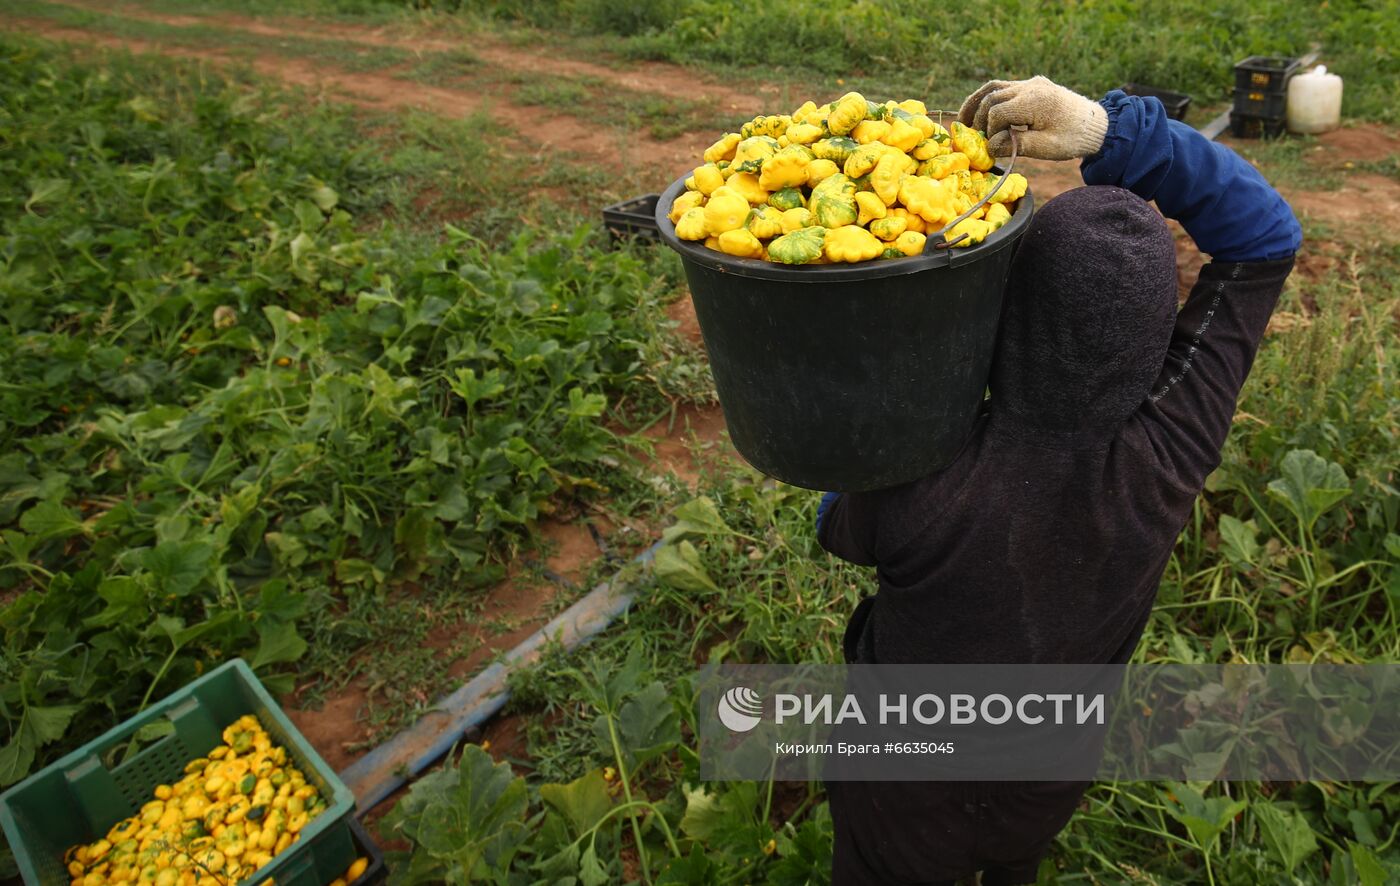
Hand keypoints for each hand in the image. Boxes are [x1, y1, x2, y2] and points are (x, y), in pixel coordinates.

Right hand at [958, 76, 1108, 160]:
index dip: (990, 131)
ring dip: (977, 103)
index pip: (998, 113)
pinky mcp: (1033, 86)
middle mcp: (1031, 87)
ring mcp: (1032, 84)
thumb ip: (1015, 145)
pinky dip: (990, 99)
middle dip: (979, 117)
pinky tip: (981, 112)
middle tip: (970, 136)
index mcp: (1035, 101)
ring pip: (995, 87)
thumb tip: (990, 146)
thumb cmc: (1072, 139)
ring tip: (964, 119)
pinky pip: (1005, 88)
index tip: (993, 147)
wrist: (1096, 126)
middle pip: (992, 97)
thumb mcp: (1045, 148)